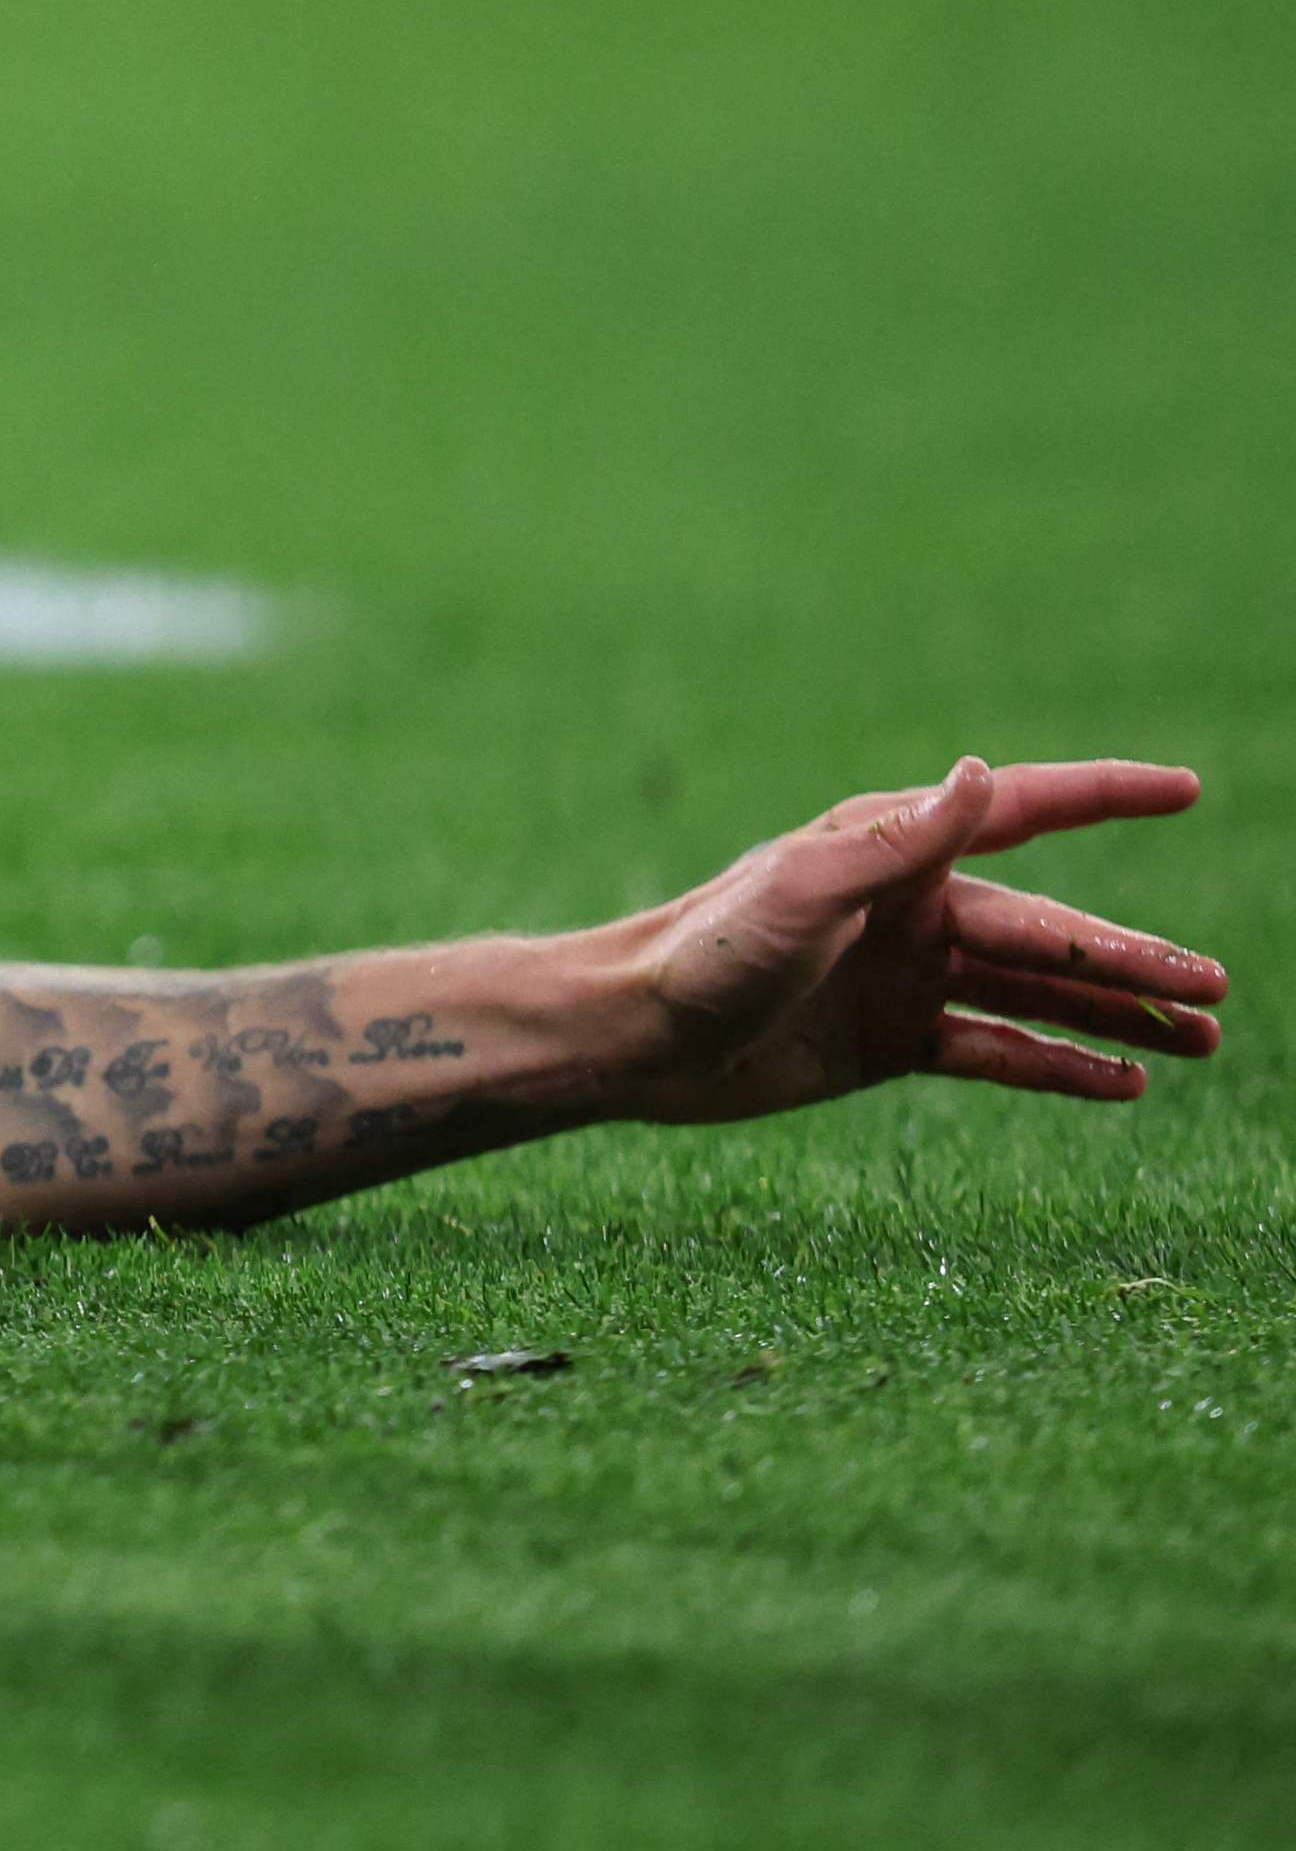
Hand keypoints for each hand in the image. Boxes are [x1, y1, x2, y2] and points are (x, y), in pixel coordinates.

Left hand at [619, 758, 1222, 1121]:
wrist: (637, 1034)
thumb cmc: (707, 949)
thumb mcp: (803, 890)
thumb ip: (896, 840)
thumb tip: (979, 772)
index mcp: (892, 852)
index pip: (1020, 813)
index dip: (1103, 795)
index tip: (1184, 787)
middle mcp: (910, 908)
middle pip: (1046, 929)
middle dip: (1133, 955)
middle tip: (1219, 987)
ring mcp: (905, 976)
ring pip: (1036, 993)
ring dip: (1116, 1014)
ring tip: (1202, 1037)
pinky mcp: (891, 1039)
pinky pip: (996, 1050)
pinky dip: (1059, 1065)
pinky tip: (1124, 1085)